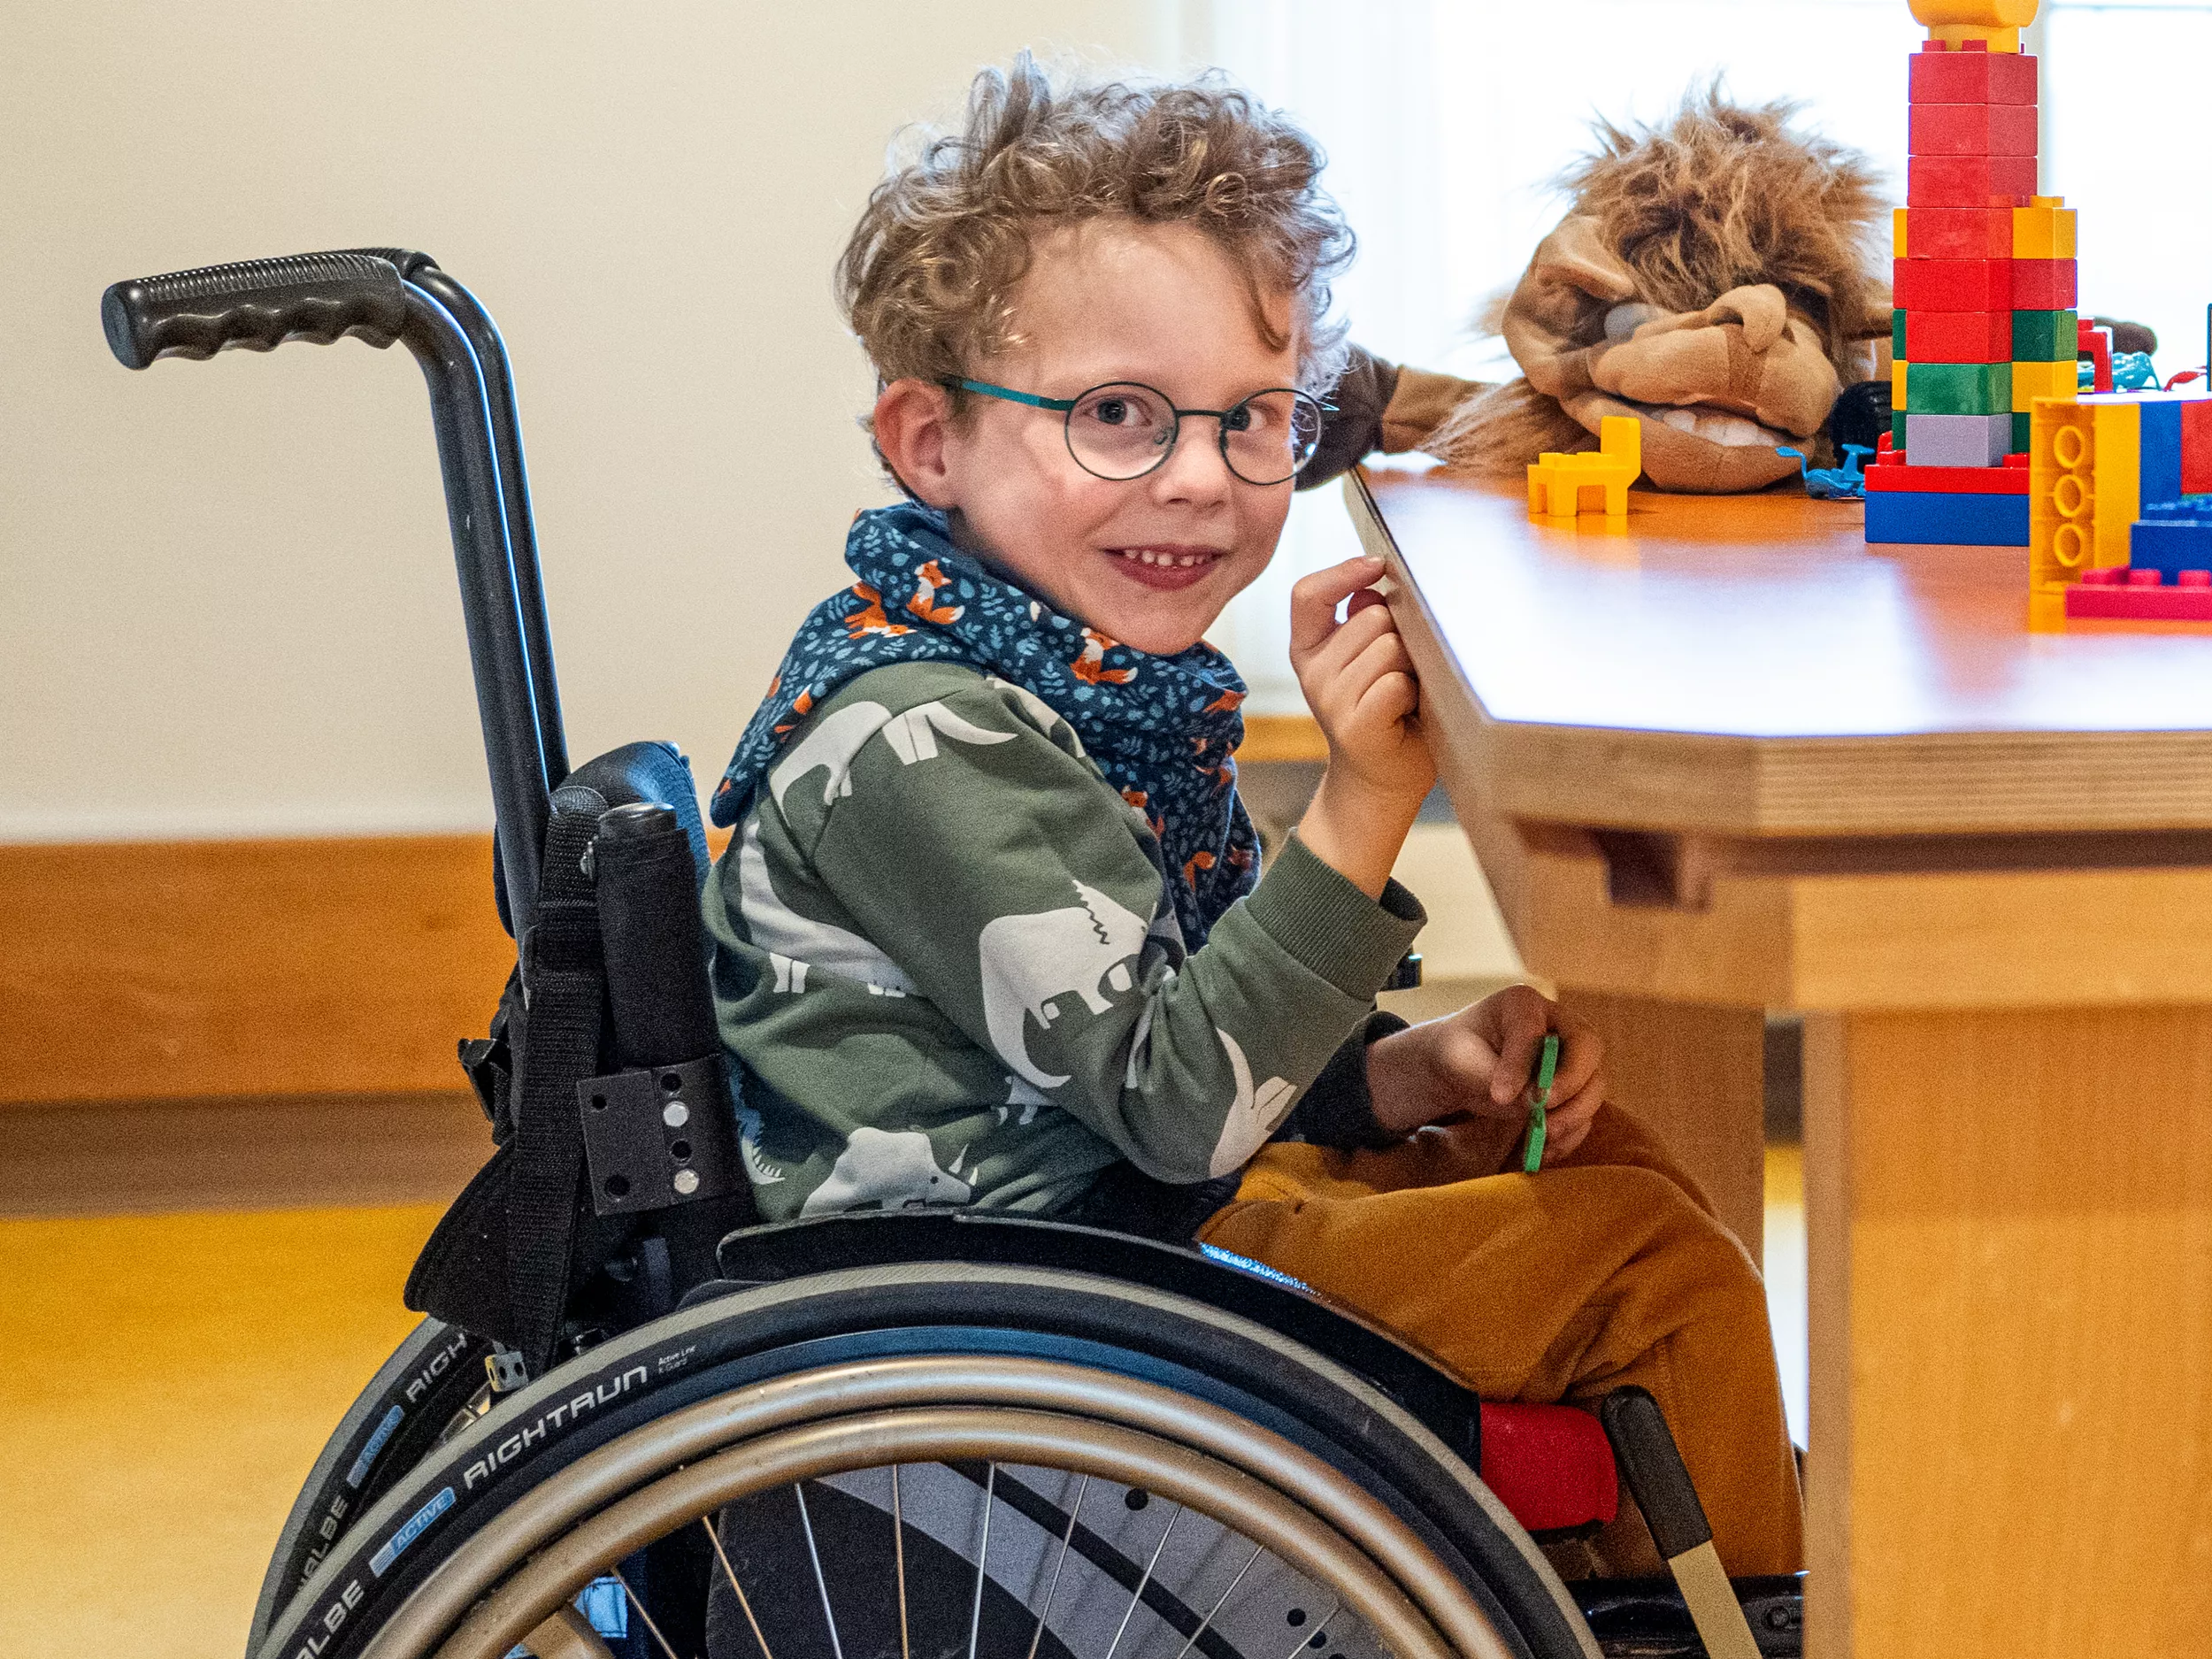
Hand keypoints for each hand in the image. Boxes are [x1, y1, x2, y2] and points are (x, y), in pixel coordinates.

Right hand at [1290, 555, 1435, 894]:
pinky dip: (1414, 692)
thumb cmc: (1387, 710)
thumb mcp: (1370, 657)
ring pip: (1389, 646)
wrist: (1381, 779)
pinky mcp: (1355, 725)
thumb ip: (1366, 620)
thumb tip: (1374, 587)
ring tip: (1406, 692)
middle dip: (1401, 633)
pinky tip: (1408, 711)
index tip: (1377, 566)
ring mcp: (1329, 699)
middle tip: (1403, 669)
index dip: (1342, 572)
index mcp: (1308, 648)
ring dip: (1412, 665)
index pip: (1307, 594)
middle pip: (1372, 617)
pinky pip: (1396, 681)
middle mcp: (1312, 672)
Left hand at [1364, 985, 1605, 1163]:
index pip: (1533, 1029)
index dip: (1521, 1063)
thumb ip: (1492, 1076)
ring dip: (1574, 1114)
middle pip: (1588, 1048)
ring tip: (1543, 1136)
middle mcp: (1559, 1025)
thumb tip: (1531, 1103)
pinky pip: (1586, 1113)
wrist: (1463, 1069)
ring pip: (1594, 1084)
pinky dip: (1570, 1134)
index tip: (1499, 1096)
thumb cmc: (1459, 1054)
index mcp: (1524, 1004)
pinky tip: (1545, 1150)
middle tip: (1542, 1108)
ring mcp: (1573, 1058)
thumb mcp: (1461, 1060)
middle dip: (1570, 1083)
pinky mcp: (1574, 1090)